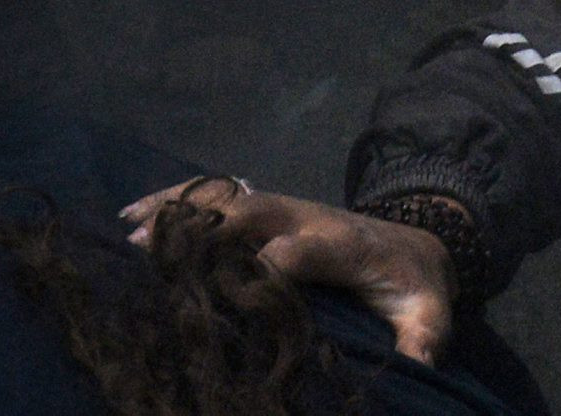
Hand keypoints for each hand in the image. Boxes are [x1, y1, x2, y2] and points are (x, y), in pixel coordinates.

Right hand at [120, 179, 452, 363]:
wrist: (417, 239)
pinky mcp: (267, 208)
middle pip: (257, 213)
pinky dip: (176, 198)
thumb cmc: (414, 285)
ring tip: (130, 229)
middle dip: (211, 229)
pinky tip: (134, 213)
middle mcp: (308, 219)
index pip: (307, 248)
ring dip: (182, 210)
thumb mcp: (429, 314)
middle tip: (157, 251)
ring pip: (229, 198)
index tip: (242, 275)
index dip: (277, 259)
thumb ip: (424, 338)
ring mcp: (284, 208)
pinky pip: (218, 194)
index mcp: (345, 246)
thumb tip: (419, 365)